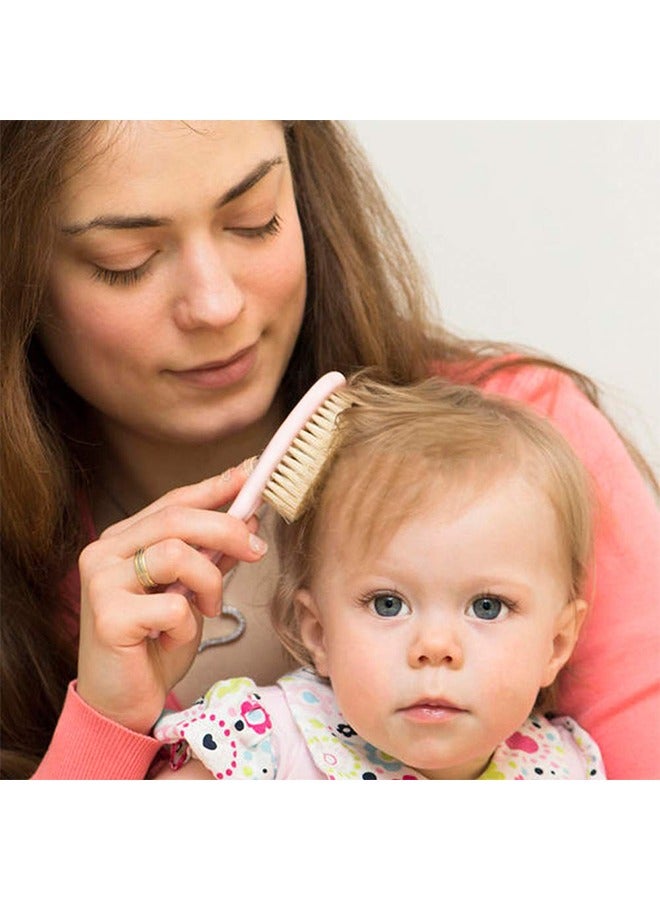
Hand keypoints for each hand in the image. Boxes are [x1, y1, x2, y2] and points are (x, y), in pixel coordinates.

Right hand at [76, 463, 267, 733]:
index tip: (249, 476)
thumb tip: (247, 521)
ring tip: (209, 608)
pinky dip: (188, 623)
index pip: (172, 501)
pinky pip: (172, 604)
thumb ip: (209, 556)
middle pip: (176, 519)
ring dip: (210, 581)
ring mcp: (101, 581)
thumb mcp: (190, 592)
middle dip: (227, 529)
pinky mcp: (107, 616)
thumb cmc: (155, 644)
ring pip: (176, 554)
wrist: (122, 702)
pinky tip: (175, 637)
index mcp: (123, 539)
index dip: (214, 487)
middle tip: (257, 549)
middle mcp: (105, 552)